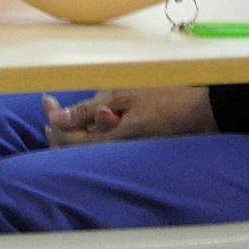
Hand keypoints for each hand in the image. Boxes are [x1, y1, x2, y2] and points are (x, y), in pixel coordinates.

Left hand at [42, 86, 215, 146]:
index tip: (46, 99)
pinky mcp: (132, 148)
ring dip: (72, 132)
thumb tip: (56, 117)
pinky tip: (90, 120)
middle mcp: (115, 152)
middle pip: (74, 149)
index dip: (52, 119)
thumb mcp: (122, 96)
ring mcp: (124, 152)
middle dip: (58, 128)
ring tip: (64, 113)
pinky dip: (90, 134)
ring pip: (87, 149)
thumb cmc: (165, 99)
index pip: (67, 139)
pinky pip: (103, 146)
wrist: (202, 112)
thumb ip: (88, 109)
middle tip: (50, 105)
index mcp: (110, 141)